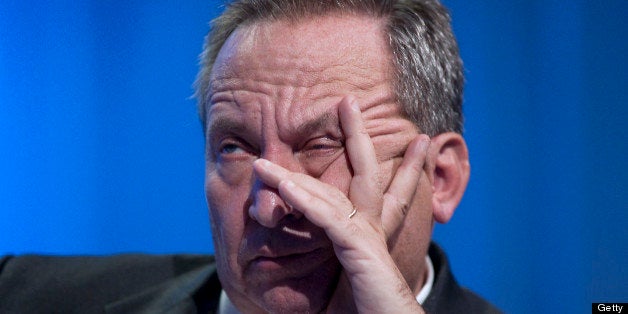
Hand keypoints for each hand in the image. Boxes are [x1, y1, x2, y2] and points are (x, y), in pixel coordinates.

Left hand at [252, 96, 429, 312]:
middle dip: (358, 135)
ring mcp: (369, 240)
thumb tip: (300, 253)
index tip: (413, 141)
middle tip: (348, 101)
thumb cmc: (365, 313)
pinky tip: (283, 185)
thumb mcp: (340, 283)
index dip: (395, 164)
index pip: (384, 193)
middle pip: (368, 173)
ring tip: (265, 162)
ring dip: (297, 174)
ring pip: (337, 193)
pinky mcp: (362, 253)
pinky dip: (306, 201)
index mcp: (373, 239)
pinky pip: (329, 219)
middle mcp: (375, 232)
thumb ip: (326, 262)